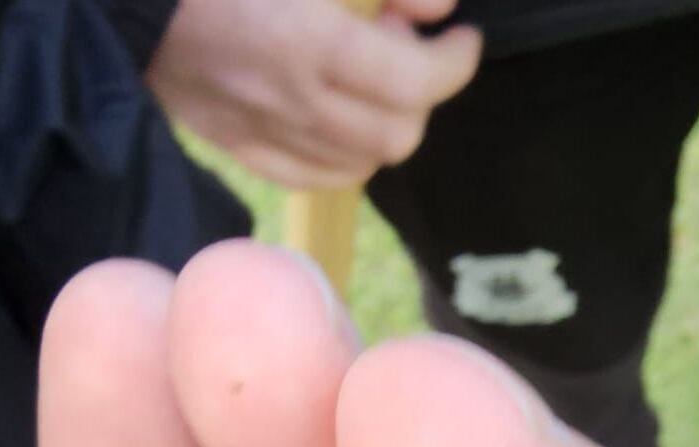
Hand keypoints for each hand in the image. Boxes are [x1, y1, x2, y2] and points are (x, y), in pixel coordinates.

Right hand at [147, 0, 481, 188]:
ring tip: (373, 78)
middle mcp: (290, 101)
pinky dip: (343, 153)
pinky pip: (314, 177)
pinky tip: (337, 113)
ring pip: (362, 164)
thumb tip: (439, 5)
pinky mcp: (237, 145)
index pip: (416, 83)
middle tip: (408, 45)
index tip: (461, 36)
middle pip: (399, 135)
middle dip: (423, 94)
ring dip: (385, 124)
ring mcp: (261, 132)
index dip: (454, 62)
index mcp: (308, 42)